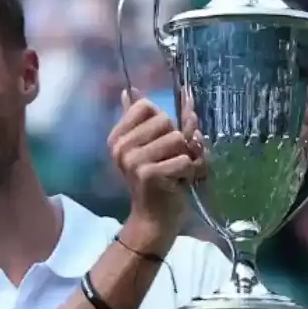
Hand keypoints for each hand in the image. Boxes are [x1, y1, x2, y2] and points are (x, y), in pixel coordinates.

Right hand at [108, 91, 204, 240]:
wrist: (154, 218)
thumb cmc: (157, 180)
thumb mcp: (150, 146)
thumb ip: (143, 119)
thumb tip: (130, 90)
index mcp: (118, 137)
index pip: (146, 106)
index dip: (162, 121)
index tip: (158, 141)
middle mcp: (121, 147)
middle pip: (165, 121)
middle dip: (177, 140)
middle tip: (169, 160)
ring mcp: (132, 161)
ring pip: (177, 138)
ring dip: (185, 156)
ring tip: (176, 171)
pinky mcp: (148, 174)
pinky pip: (184, 159)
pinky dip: (189, 171)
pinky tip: (178, 182)